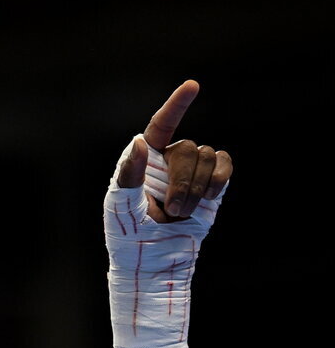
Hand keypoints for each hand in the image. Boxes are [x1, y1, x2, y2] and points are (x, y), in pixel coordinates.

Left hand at [117, 81, 232, 221]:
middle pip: (187, 148)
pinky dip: (218, 180)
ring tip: (180, 214)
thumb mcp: (122, 207)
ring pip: (207, 156)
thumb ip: (130, 175)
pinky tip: (208, 198)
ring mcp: (192, 171)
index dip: (177, 105)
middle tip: (171, 210)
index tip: (193, 86)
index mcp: (144, 160)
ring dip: (196, 189)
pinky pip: (224, 165)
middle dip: (182, 182)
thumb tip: (140, 142)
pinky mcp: (212, 184)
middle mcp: (169, 160)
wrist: (156, 261)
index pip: (161, 126)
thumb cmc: (130, 235)